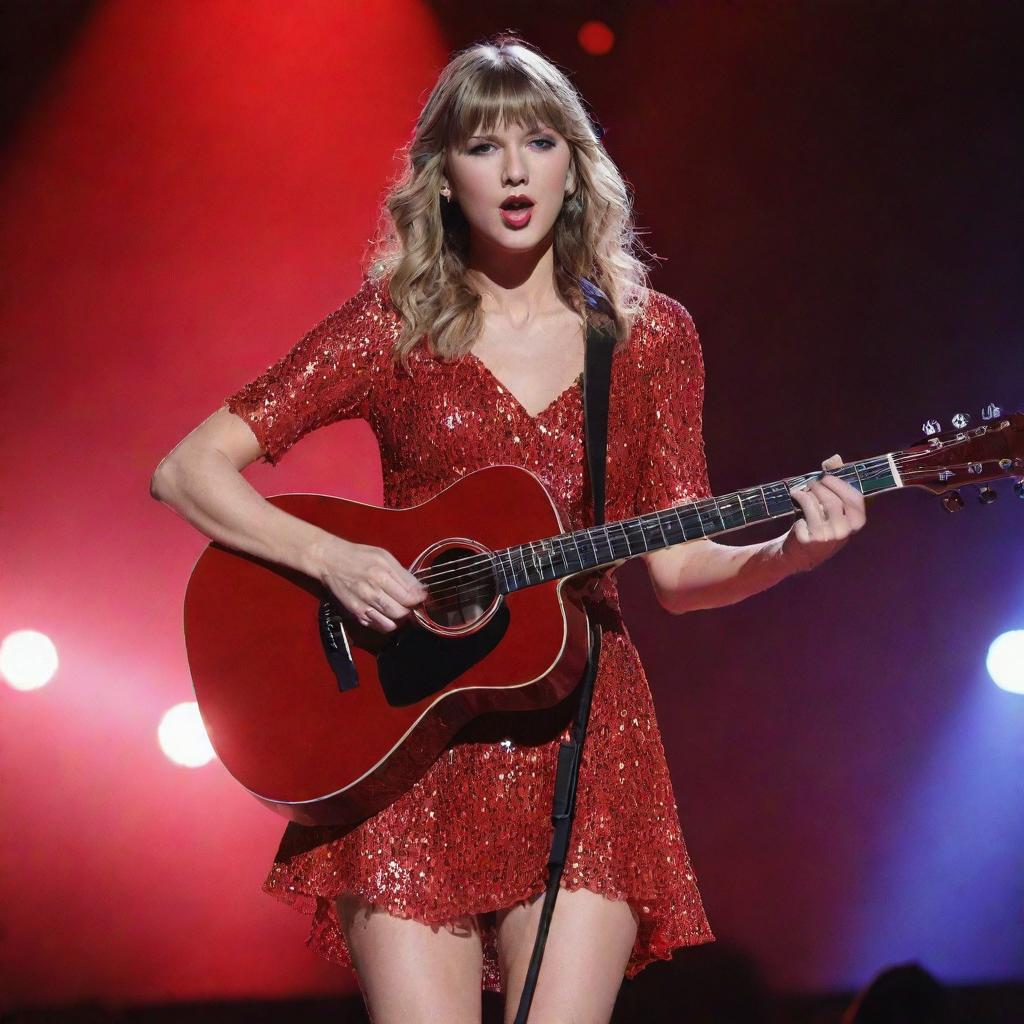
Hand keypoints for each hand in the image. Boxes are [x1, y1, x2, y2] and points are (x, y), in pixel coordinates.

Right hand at [316, 536, 427, 631]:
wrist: (329, 560)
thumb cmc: (359, 556)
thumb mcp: (384, 556)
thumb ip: (403, 574)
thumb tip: (421, 590)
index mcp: (382, 574)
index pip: (410, 597)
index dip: (418, 599)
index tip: (419, 596)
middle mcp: (373, 591)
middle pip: (402, 612)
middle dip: (409, 609)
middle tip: (408, 602)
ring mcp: (363, 605)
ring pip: (391, 623)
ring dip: (399, 618)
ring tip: (397, 608)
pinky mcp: (355, 613)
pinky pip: (378, 627)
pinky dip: (386, 623)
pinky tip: (385, 613)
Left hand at [780, 453, 866, 573]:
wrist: (799, 554)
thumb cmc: (819, 524)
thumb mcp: (832, 507)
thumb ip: (836, 482)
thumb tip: (834, 458)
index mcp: (856, 523)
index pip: (855, 499)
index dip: (840, 484)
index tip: (826, 476)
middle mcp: (844, 531)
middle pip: (834, 500)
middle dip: (821, 486)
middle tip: (811, 482)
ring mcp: (828, 537)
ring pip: (820, 503)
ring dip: (809, 491)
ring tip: (802, 489)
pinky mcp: (810, 539)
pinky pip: (806, 510)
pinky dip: (800, 498)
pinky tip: (796, 496)